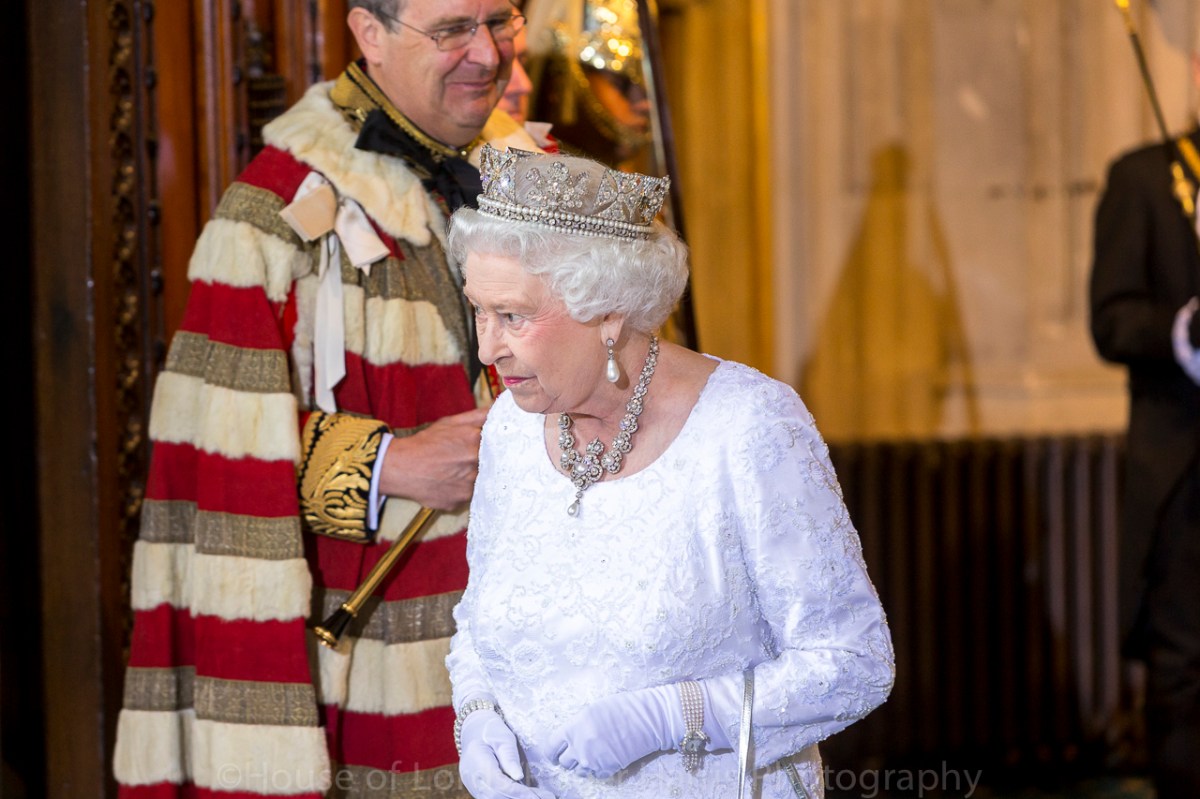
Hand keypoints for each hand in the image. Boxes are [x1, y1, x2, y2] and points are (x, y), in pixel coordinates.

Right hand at [378, 407, 488, 509]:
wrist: (401, 467)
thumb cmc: (425, 443)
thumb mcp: (451, 422)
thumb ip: (478, 416)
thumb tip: (497, 409)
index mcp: (475, 442)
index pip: (500, 446)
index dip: (498, 448)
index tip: (494, 448)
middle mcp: (475, 465)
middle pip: (492, 466)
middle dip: (486, 463)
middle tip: (468, 460)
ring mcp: (468, 486)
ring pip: (480, 482)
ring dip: (473, 478)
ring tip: (456, 472)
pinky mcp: (460, 502)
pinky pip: (468, 496)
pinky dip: (462, 490)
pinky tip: (450, 483)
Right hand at [459, 710, 555, 798]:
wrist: (474, 732)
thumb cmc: (491, 731)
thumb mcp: (503, 737)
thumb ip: (509, 756)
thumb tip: (519, 776)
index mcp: (477, 762)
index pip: (499, 784)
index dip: (518, 793)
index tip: (538, 796)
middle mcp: (473, 779)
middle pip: (497, 796)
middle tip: (545, 797)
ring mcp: (474, 786)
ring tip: (540, 796)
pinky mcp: (479, 790)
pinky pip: (495, 797)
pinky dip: (512, 797)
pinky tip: (528, 795)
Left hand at [546, 685, 681, 778]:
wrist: (648, 720)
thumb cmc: (622, 708)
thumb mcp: (592, 710)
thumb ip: (576, 725)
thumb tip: (567, 738)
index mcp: (573, 728)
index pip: (551, 747)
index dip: (552, 751)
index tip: (555, 752)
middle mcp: (580, 747)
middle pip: (564, 762)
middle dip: (568, 757)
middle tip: (577, 750)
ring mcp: (593, 761)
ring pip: (578, 771)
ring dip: (582, 764)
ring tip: (593, 753)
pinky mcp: (607, 770)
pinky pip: (594, 775)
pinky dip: (597, 769)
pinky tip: (605, 757)